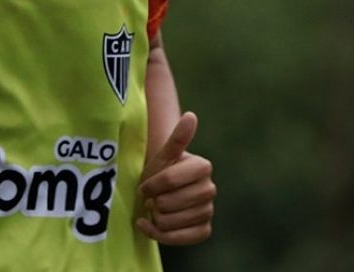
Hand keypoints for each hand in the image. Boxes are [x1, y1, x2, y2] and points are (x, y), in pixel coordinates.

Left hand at [136, 111, 215, 244]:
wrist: (160, 191)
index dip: (151, 184)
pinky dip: (159, 234)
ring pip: (171, 221)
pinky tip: (147, 224)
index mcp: (203, 167)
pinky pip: (179, 238)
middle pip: (168, 202)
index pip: (169, 179)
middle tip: (150, 197)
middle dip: (152, 201)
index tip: (144, 185)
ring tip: (153, 208)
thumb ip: (178, 137)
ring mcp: (209, 210)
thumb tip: (191, 115)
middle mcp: (210, 189)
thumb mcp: (164, 154)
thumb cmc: (160, 170)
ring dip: (154, 217)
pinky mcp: (204, 230)